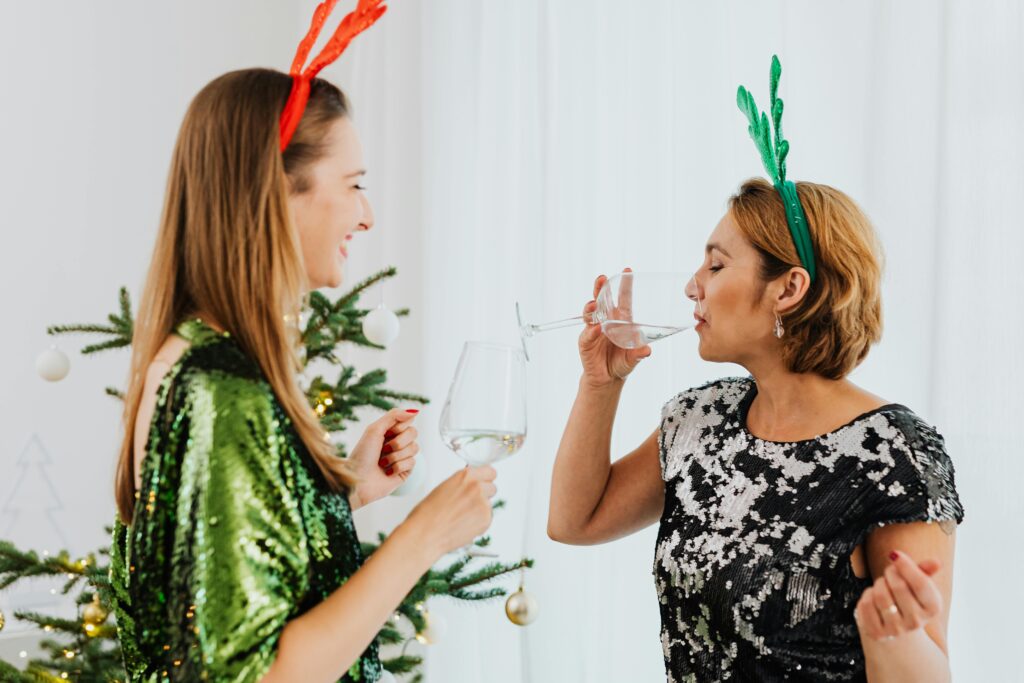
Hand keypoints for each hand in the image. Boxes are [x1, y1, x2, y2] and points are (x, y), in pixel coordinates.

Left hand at [347, 408, 419, 509]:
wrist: (358, 481)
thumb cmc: (362, 455)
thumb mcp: (374, 429)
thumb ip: (394, 416)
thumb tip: (416, 411)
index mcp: (388, 431)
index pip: (407, 420)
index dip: (399, 427)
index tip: (386, 433)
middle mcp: (396, 442)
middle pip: (414, 432)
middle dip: (398, 442)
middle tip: (383, 449)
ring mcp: (402, 457)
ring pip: (415, 448)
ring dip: (396, 456)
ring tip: (383, 463)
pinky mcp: (405, 471)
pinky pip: (413, 462)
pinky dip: (397, 467)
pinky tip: (387, 472)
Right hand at [404, 466, 496, 555]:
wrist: (425, 533)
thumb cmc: (428, 513)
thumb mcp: (444, 487)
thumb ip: (462, 483)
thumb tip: (471, 484)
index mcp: (465, 476)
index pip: (490, 472)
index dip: (485, 479)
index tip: (484, 483)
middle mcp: (476, 487)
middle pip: (492, 488)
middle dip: (484, 495)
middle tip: (470, 504)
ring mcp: (483, 503)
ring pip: (489, 505)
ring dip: (480, 510)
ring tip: (462, 518)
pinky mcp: (486, 519)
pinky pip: (487, 519)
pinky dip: (479, 523)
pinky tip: (464, 525)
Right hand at [579, 269, 650, 388]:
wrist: (608, 378)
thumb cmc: (622, 362)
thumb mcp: (633, 358)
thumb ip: (638, 354)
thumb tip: (647, 350)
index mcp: (620, 320)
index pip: (622, 298)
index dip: (625, 285)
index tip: (627, 271)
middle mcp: (606, 320)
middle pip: (602, 300)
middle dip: (601, 288)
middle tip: (602, 279)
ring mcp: (594, 329)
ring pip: (591, 313)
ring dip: (591, 307)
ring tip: (593, 304)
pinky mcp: (585, 341)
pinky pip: (587, 334)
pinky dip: (591, 330)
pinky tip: (595, 328)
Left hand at [854, 550, 942, 641]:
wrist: (896, 629)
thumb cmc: (907, 598)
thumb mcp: (918, 585)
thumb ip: (925, 571)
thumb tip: (937, 562)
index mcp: (933, 608)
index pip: (921, 584)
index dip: (906, 565)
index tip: (895, 554)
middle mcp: (917, 622)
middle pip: (898, 586)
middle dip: (890, 572)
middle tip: (889, 571)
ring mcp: (896, 630)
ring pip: (880, 595)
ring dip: (878, 583)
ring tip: (882, 585)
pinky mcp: (877, 633)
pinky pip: (865, 604)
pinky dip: (867, 595)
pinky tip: (873, 599)